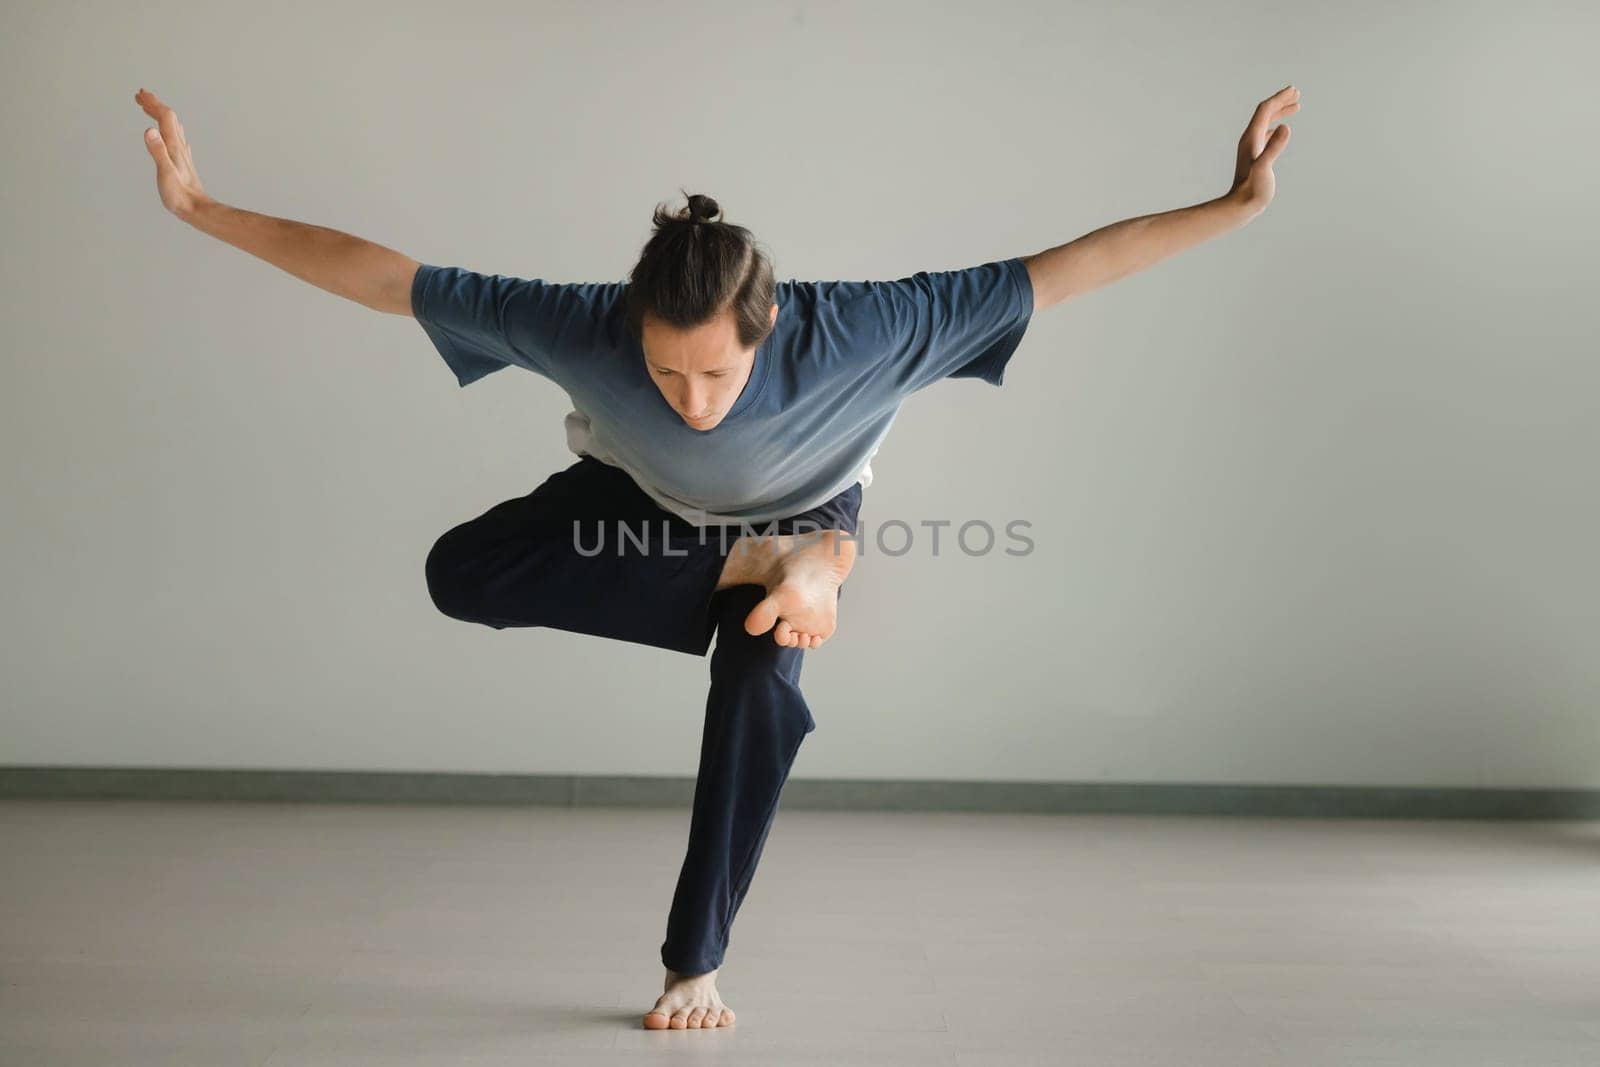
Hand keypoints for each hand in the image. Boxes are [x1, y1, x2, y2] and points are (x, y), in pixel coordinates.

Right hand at [134, 87, 211, 217]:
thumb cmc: (180, 195)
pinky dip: (166, 129)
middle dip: (154, 105)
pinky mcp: (182, 162)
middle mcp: (179, 147)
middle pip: (169, 118)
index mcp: (173, 146)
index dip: (153, 103)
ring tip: (148, 108)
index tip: (140, 95)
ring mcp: (181, 154)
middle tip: (140, 96)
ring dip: (160, 114)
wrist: (196, 210)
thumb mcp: (165, 172)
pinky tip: (166, 133)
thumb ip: (157, 151)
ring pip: (172, 127)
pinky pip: (175, 138)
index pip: (165, 117)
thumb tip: (149, 130)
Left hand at [1228, 85, 1298, 215]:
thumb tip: (1286, 126)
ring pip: (1266, 123)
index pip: (1265, 110)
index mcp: (1252, 138)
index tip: (1294, 90)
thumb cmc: (1253, 189)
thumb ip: (1274, 147)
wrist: (1241, 206)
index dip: (1279, 98)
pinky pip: (1265, 134)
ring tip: (1295, 106)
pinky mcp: (1255, 156)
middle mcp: (1250, 139)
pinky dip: (1275, 126)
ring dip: (1280, 112)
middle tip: (1296, 92)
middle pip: (1265, 113)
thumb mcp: (1265, 167)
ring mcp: (1252, 147)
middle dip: (1280, 101)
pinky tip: (1281, 128)